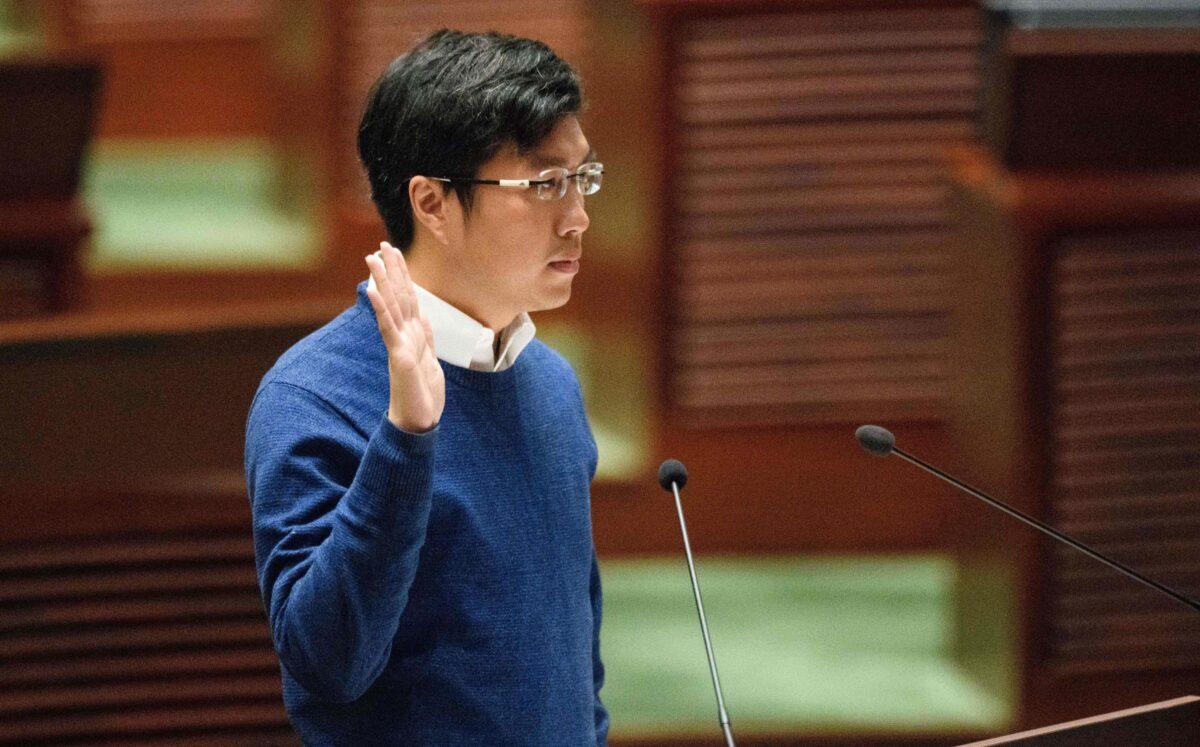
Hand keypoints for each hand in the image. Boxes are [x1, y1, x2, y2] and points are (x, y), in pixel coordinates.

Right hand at [364, 242, 444, 432]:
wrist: (419, 423)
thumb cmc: (423, 395)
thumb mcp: (431, 360)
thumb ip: (426, 337)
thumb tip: (424, 315)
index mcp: (413, 335)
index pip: (407, 299)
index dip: (402, 275)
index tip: (394, 253)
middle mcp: (404, 336)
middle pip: (397, 296)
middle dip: (391, 270)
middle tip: (381, 245)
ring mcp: (400, 345)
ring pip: (391, 307)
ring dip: (383, 281)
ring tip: (372, 259)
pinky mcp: (399, 356)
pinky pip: (388, 329)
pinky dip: (381, 309)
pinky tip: (373, 291)